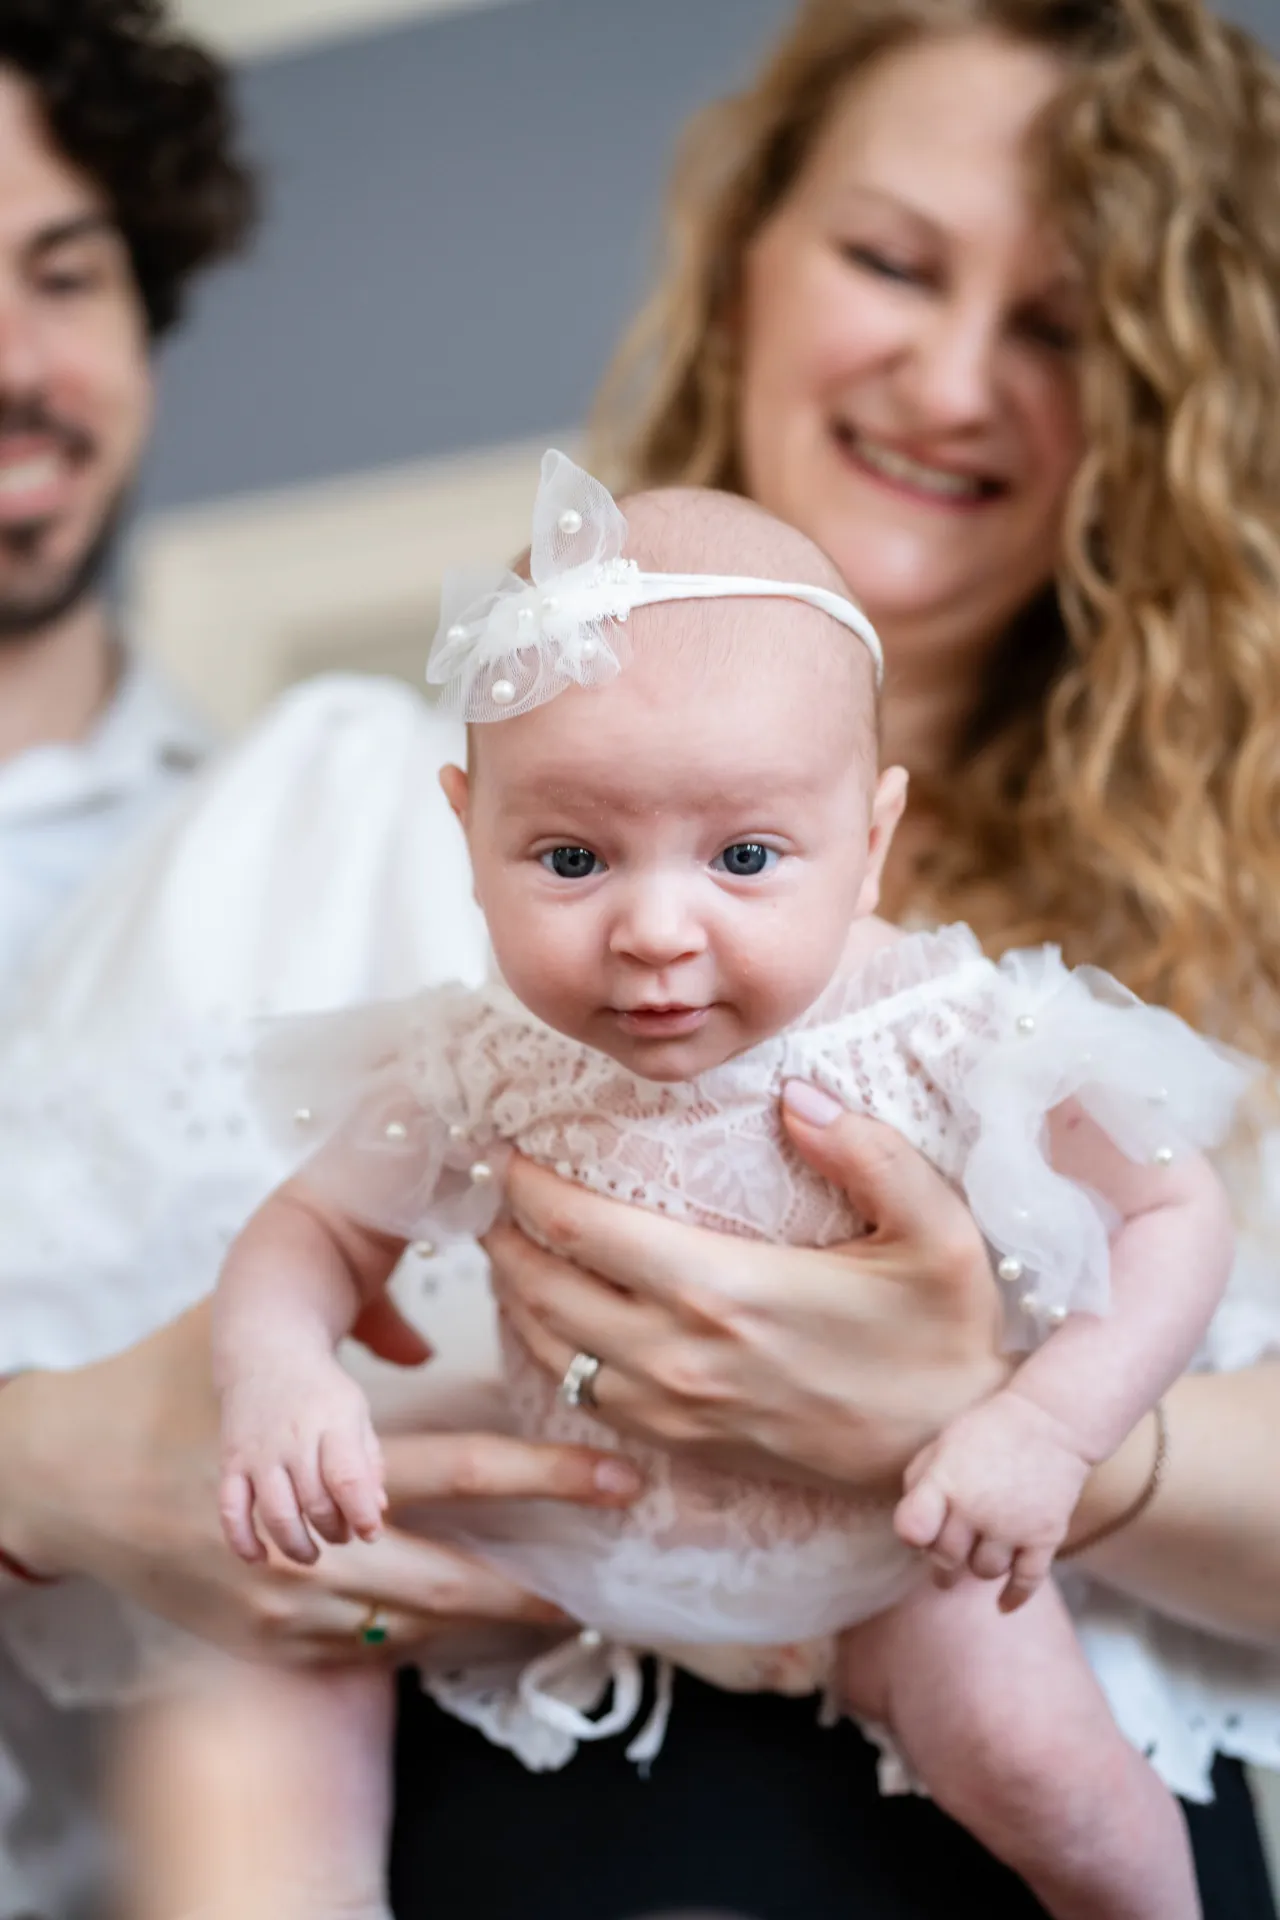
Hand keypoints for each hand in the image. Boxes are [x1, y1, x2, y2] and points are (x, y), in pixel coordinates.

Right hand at [0, 1300, 641, 1663]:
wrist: (68, 1478)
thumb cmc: (166, 1388)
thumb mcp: (253, 1334)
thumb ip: (355, 1317)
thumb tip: (443, 1307)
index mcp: (314, 1462)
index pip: (459, 1471)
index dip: (546, 1476)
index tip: (616, 1475)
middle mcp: (308, 1552)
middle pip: (453, 1577)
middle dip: (539, 1582)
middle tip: (609, 1571)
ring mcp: (286, 1611)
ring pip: (418, 1631)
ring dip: (493, 1622)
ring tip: (563, 1609)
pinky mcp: (266, 1645)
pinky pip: (370, 1658)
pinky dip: (428, 1643)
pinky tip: (473, 1628)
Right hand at [219, 1350, 386, 1565]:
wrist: (267, 1353)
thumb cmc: (321, 1393)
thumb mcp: (356, 1413)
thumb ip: (368, 1461)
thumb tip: (377, 1509)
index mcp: (333, 1422)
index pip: (347, 1477)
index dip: (361, 1514)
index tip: (371, 1533)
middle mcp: (293, 1438)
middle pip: (314, 1502)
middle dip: (333, 1531)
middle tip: (342, 1535)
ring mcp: (259, 1452)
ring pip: (275, 1513)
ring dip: (296, 1545)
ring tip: (312, 1553)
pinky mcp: (231, 1462)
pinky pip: (231, 1509)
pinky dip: (243, 1541)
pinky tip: (260, 1558)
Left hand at [486, 1088, 1008, 1493]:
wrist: (948, 1450)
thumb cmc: (942, 1333)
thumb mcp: (935, 1230)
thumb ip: (867, 1151)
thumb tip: (793, 1093)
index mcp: (723, 1290)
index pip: (582, 1229)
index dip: (528, 1185)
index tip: (510, 1150)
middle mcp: (678, 1355)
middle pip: (541, 1287)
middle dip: (505, 1233)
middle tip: (499, 1190)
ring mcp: (673, 1409)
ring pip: (547, 1349)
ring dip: (515, 1292)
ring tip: (512, 1245)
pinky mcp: (682, 1445)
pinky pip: (579, 1398)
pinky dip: (547, 1352)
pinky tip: (553, 1318)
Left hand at [895, 1387, 1091, 1609]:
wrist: (1051, 1422)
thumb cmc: (988, 1430)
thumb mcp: (944, 1444)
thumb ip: (920, 1482)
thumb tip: (911, 1526)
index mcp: (946, 1482)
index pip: (913, 1530)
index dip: (913, 1537)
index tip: (920, 1534)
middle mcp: (977, 1509)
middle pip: (947, 1559)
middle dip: (942, 1559)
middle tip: (946, 1556)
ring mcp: (1012, 1526)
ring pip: (984, 1572)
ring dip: (977, 1568)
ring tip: (976, 1556)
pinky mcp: (1045, 1537)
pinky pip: (1026, 1581)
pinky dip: (1013, 1597)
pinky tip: (1001, 1604)